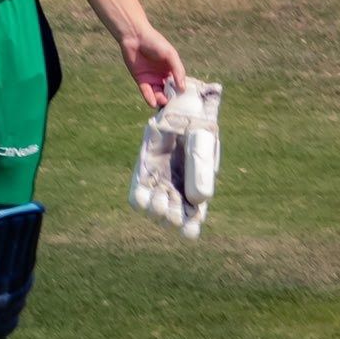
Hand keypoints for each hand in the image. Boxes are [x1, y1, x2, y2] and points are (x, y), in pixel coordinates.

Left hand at [121, 25, 186, 106]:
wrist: (135, 37)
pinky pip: (146, 92)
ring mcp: (152, 79)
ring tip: (163, 102)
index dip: (182, 92)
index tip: (186, 101)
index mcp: (172, 70)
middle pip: (169, 91)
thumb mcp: (170, 55)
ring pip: (158, 93)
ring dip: (161, 99)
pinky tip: (154, 102)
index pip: (179, 84)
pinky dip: (150, 98)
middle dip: (171, 99)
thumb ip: (178, 70)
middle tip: (174, 106)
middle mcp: (163, 76)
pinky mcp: (141, 80)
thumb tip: (182, 88)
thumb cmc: (155, 42)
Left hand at [128, 78, 222, 239]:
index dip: (189, 229)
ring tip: (161, 202)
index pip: (192, 221)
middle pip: (171, 218)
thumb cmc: (198, 130)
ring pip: (153, 209)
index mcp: (197, 191)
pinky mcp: (144, 172)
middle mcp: (178, 190)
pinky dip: (140, 198)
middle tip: (174, 211)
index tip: (188, 229)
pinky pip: (137, 194)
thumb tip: (199, 200)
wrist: (183, 109)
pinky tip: (145, 195)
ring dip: (156, 210)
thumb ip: (200, 171)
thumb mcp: (202, 149)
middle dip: (172, 218)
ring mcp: (159, 182)